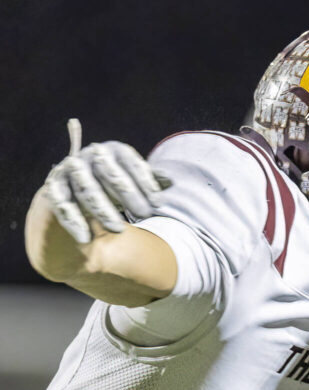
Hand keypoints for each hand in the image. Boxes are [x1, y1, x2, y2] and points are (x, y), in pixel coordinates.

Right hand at [41, 118, 170, 243]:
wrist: (78, 182)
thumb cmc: (116, 180)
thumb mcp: (134, 177)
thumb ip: (151, 180)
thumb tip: (172, 181)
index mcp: (114, 150)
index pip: (132, 163)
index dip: (146, 182)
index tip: (159, 203)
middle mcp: (91, 155)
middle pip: (110, 174)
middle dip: (128, 196)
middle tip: (144, 215)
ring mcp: (71, 169)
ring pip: (86, 189)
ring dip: (102, 210)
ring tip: (119, 230)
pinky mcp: (54, 186)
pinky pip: (62, 204)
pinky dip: (73, 221)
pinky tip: (86, 239)